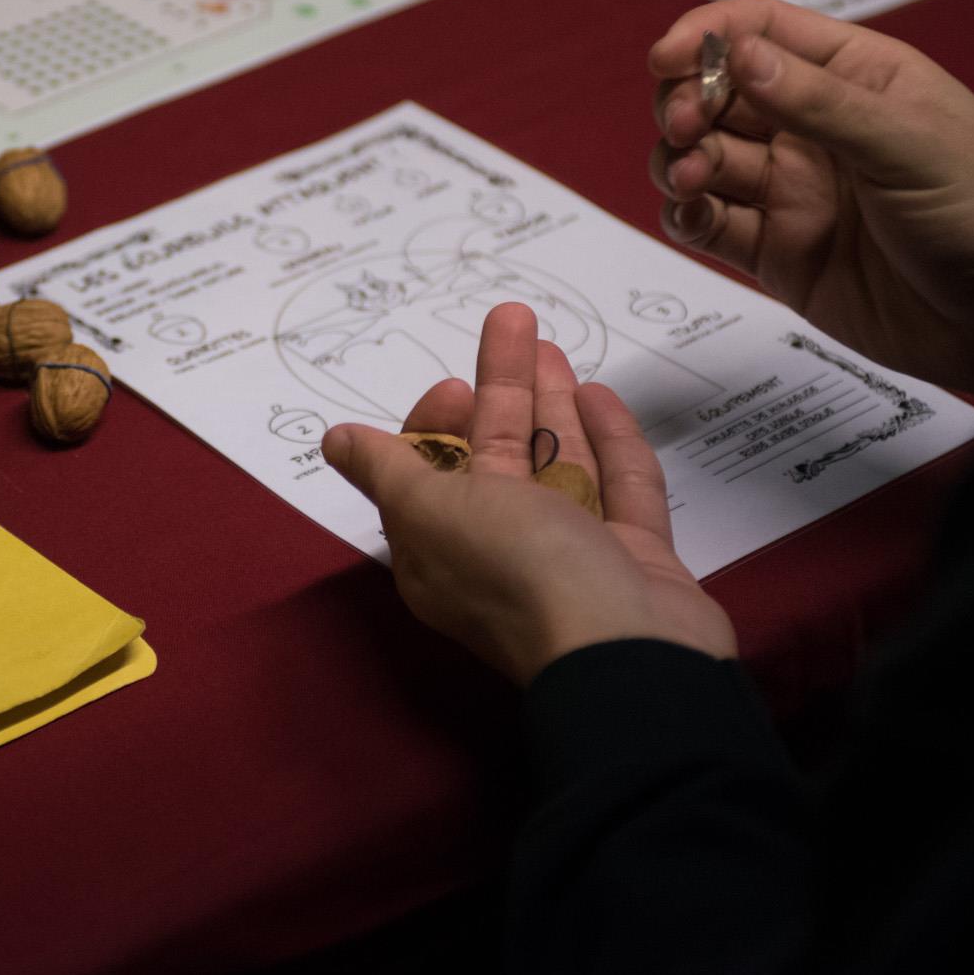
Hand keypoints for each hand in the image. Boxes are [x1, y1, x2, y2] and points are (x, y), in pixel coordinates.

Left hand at [322, 304, 733, 686]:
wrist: (626, 652)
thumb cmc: (517, 572)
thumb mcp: (430, 512)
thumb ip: (388, 470)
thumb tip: (335, 440)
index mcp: (440, 552)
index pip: (429, 476)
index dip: (436, 426)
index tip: (452, 387)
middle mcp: (503, 554)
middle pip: (498, 457)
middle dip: (502, 390)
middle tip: (514, 323)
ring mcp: (576, 556)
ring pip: (560, 465)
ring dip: (554, 405)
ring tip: (555, 347)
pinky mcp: (638, 557)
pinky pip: (622, 489)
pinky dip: (611, 443)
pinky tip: (601, 395)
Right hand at [650, 0, 973, 399]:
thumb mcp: (907, 143)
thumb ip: (818, 101)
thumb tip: (739, 54)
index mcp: (855, 76)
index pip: (762, 31)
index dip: (707, 37)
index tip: (665, 61)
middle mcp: (813, 128)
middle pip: (716, 93)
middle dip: (684, 102)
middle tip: (685, 127)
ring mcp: (791, 191)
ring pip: (701, 157)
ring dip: (680, 160)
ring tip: (694, 180)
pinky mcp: (776, 252)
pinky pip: (708, 223)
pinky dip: (684, 215)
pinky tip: (693, 215)